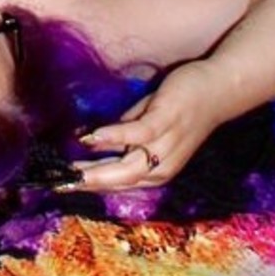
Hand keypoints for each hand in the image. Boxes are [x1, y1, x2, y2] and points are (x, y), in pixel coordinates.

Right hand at [59, 61, 222, 193]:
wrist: (217, 90)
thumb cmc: (180, 107)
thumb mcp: (147, 127)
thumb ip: (124, 138)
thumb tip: (93, 142)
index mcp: (156, 171)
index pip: (117, 184)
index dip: (88, 185)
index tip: (60, 185)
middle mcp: (161, 168)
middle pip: (119, 182)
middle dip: (87, 184)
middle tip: (57, 183)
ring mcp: (165, 147)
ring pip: (128, 168)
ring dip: (96, 169)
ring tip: (70, 168)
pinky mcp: (166, 123)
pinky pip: (136, 135)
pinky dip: (112, 137)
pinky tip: (91, 137)